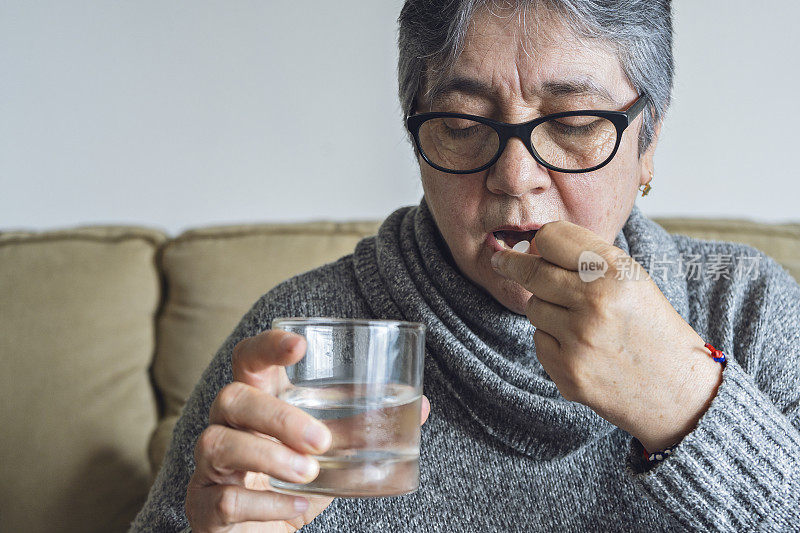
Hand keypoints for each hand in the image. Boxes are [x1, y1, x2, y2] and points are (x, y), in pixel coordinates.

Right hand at [185, 329, 431, 531]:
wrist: (262, 532)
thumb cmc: (294, 479)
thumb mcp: (332, 452)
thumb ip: (366, 427)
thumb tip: (423, 405)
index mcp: (257, 400)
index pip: (249, 359)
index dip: (267, 346)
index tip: (300, 345)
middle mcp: (226, 424)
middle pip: (231, 397)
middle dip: (277, 416)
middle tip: (321, 440)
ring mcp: (210, 466)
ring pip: (219, 443)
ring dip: (268, 457)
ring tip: (310, 473)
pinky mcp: (205, 506)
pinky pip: (225, 500)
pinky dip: (265, 504)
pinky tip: (297, 508)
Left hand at [490, 221, 721, 452]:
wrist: (679, 392)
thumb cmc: (651, 328)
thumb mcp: (632, 280)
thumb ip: (586, 260)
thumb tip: (531, 247)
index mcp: (617, 271)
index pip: (552, 238)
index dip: (540, 241)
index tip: (525, 244)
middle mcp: (596, 301)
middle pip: (531, 272)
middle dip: (512, 265)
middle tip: (501, 261)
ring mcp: (579, 339)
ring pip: (533, 308)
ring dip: (547, 310)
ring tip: (580, 322)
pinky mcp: (567, 371)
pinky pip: (539, 340)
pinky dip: (553, 341)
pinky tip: (581, 349)